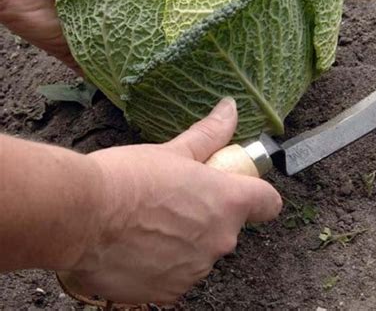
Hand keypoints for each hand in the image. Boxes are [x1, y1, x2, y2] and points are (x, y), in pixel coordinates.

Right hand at [60, 98, 281, 304]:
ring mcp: (196, 270)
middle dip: (208, 212)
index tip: (238, 185)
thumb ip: (210, 133)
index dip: (256, 193)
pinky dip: (164, 261)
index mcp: (227, 202)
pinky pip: (177, 273)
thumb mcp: (174, 150)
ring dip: (185, 238)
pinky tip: (138, 244)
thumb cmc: (129, 177)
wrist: (81, 215)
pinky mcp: (169, 292)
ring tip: (150, 220)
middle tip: (174, 197)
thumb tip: (230, 109)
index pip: (268, 202)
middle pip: (228, 225)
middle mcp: (220, 240)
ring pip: (201, 250)